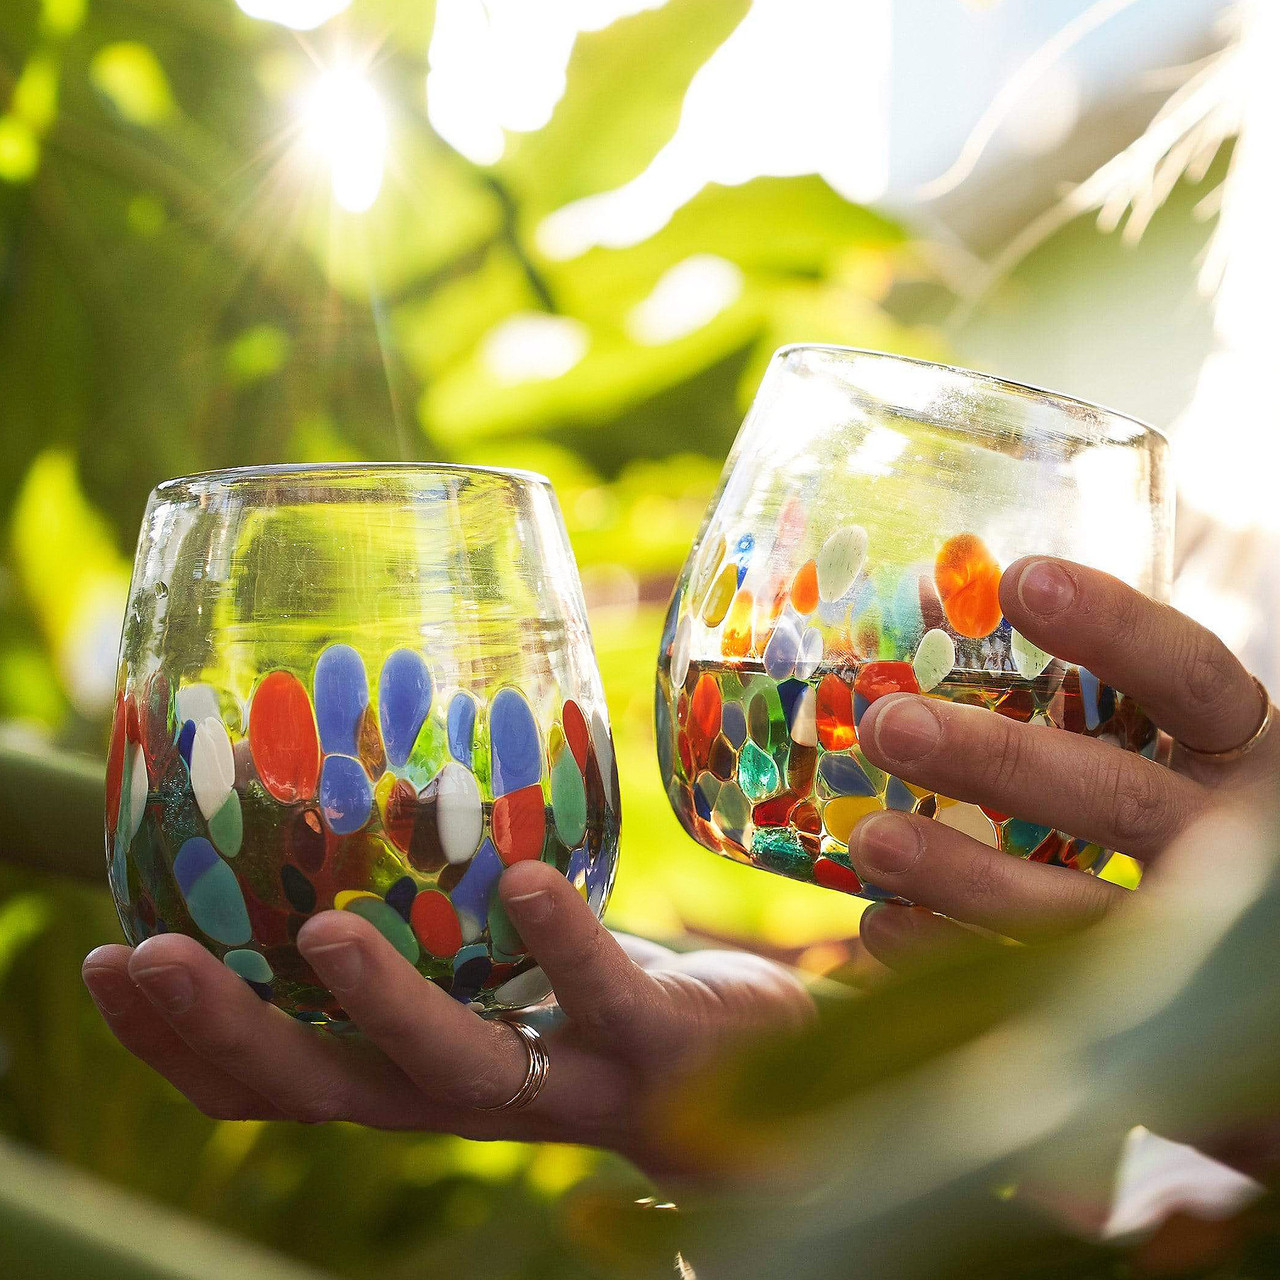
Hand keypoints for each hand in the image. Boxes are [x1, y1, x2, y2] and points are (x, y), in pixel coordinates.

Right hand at [82, 860, 811, 1176]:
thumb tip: (346, 811)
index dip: (182, 1038)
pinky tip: (519, 882)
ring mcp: (564, 1079)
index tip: (103, 958)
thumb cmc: (611, 998)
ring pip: (451, 1066)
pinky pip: (601, 1000)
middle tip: (141, 956)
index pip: (277, 1080)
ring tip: (318, 935)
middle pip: (326, 1089)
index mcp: (420, 1070)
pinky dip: (561, 943)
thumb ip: (436, 920)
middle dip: (226, 1030)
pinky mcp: (653, 1048)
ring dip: (378, 1004)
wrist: (765, 1079)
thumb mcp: (506, 965)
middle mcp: (473, 1095)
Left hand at [849, 556, 1278, 966]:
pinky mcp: (1149, 1011)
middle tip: (890, 726)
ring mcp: (1197, 936)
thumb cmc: (1197, 817)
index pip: (1187, 678)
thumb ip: (1095, 701)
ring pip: (1076, 907)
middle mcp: (1232, 838)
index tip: (1021, 580)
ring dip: (963, 874)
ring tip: (871, 840)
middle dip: (995, 761)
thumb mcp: (1172, 749)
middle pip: (1113, 795)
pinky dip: (955, 957)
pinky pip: (1041, 987)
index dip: (1112, 628)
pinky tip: (882, 925)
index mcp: (1242, 754)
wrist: (1256, 953)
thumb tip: (936, 608)